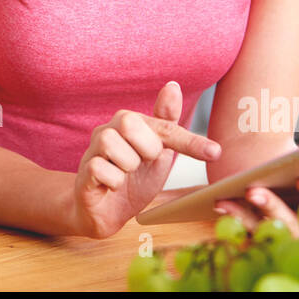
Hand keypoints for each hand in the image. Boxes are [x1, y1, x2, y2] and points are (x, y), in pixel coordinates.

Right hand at [72, 81, 221, 238]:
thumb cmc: (133, 180)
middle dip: (146, 148)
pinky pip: (100, 169)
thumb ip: (167, 124)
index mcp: (129, 123)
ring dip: (127, 166)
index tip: (215, 153)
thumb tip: (172, 85)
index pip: (163, 124)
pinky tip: (111, 186)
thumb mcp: (158, 155)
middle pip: (129, 123)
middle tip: (143, 163)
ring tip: (125, 175)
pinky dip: (113, 182)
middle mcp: (107, 130)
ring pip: (112, 144)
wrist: (105, 213)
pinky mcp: (83, 173)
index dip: (189, 140)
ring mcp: (92, 150)